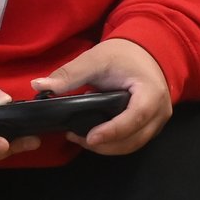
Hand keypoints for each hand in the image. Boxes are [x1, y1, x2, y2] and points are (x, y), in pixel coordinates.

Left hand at [35, 38, 170, 156]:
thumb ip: (70, 74)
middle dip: (104, 144)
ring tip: (79, 136)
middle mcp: (160, 111)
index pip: (135, 118)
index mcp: (151, 92)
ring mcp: (157, 121)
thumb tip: (40, 85)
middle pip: (133, 139)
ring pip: (133, 144)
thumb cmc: (123, 54)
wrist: (145, 52)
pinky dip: (113, 143)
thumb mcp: (96, 59)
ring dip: (106, 146)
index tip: (89, 137)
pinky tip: (93, 134)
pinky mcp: (150, 126)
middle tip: (74, 137)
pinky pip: (133, 141)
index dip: (112, 131)